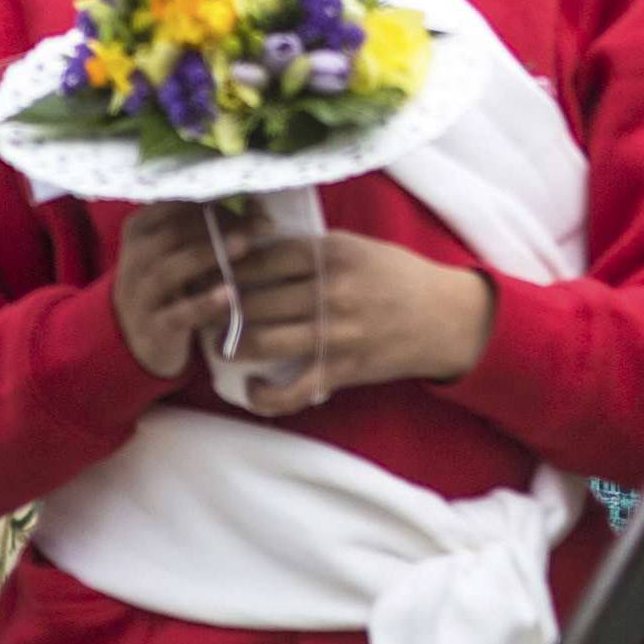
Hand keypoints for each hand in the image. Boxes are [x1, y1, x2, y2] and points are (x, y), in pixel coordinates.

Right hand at [112, 204, 248, 379]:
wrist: (145, 339)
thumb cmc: (174, 281)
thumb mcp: (183, 249)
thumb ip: (212, 223)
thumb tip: (258, 203)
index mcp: (140, 229)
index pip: (174, 207)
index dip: (213, 201)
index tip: (252, 202)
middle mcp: (133, 260)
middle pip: (172, 234)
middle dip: (218, 225)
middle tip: (260, 224)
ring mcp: (139, 296)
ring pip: (168, 271)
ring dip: (207, 255)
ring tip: (244, 244)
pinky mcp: (152, 330)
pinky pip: (178, 314)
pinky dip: (205, 303)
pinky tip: (231, 293)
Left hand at [225, 230, 494, 416]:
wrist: (443, 316)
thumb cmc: (397, 276)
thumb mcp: (359, 247)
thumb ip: (314, 250)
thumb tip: (258, 249)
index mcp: (333, 252)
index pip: (264, 256)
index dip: (231, 265)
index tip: (210, 272)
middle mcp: (331, 289)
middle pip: (255, 299)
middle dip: (220, 307)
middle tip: (200, 311)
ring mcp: (335, 332)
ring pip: (262, 341)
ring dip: (230, 346)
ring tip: (215, 345)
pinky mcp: (341, 369)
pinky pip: (290, 391)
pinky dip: (263, 395)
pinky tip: (251, 386)